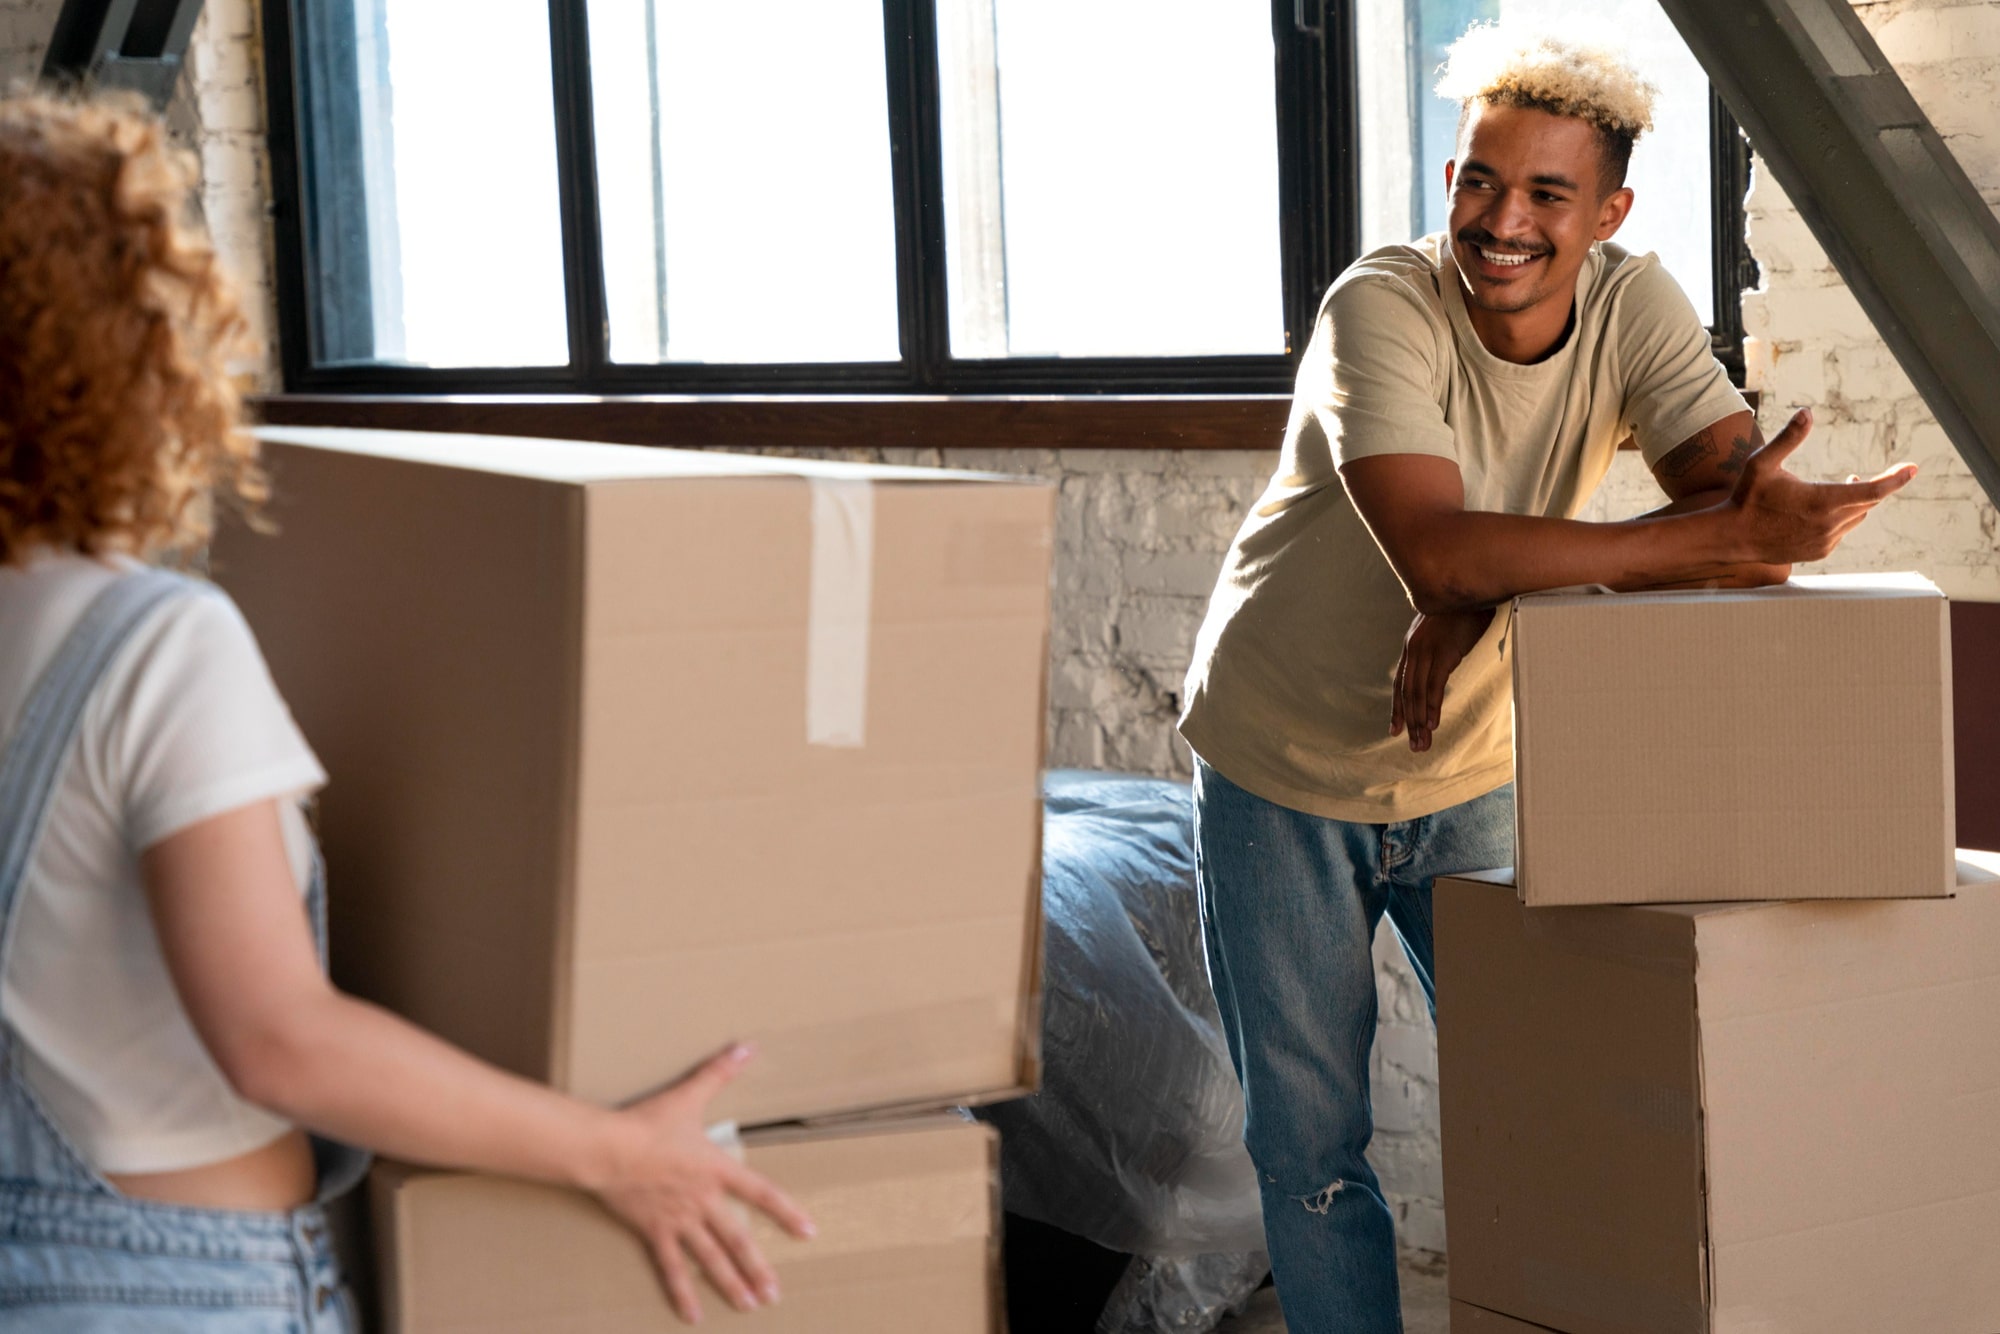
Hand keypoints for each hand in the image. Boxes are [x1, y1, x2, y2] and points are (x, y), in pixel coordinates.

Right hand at [592, 1044, 814, 1322]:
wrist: (608, 1147)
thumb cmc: (649, 1121)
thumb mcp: (689, 1095)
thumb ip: (720, 1071)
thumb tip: (747, 1045)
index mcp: (717, 1169)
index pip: (761, 1194)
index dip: (786, 1213)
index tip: (807, 1232)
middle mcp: (703, 1200)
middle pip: (738, 1239)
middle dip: (759, 1267)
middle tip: (776, 1293)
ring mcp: (679, 1220)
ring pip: (711, 1259)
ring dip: (732, 1284)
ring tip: (750, 1306)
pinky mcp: (654, 1232)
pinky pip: (671, 1269)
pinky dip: (682, 1293)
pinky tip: (693, 1316)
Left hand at [1391, 606, 1494, 752]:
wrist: (1469, 587)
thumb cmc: (1462, 610)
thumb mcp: (1443, 631)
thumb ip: (1439, 649)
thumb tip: (1444, 664)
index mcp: (1411, 647)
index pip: (1400, 684)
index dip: (1397, 709)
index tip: (1395, 730)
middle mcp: (1414, 650)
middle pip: (1407, 694)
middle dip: (1408, 722)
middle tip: (1413, 746)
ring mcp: (1427, 651)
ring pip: (1418, 693)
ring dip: (1420, 721)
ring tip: (1423, 742)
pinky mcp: (1444, 652)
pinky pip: (1435, 685)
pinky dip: (1432, 706)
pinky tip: (1433, 723)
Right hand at [1725, 407, 1915, 563]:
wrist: (1732, 537)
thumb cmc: (1747, 497)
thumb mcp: (1762, 463)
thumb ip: (1788, 438)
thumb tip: (1806, 412)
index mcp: (1822, 501)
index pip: (1873, 491)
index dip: (1896, 479)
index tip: (1913, 468)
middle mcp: (1829, 524)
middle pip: (1867, 503)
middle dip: (1874, 486)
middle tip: (1872, 473)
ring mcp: (1825, 541)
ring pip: (1856, 518)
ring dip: (1855, 502)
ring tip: (1844, 487)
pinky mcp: (1820, 551)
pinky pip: (1841, 532)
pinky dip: (1840, 519)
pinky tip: (1822, 513)